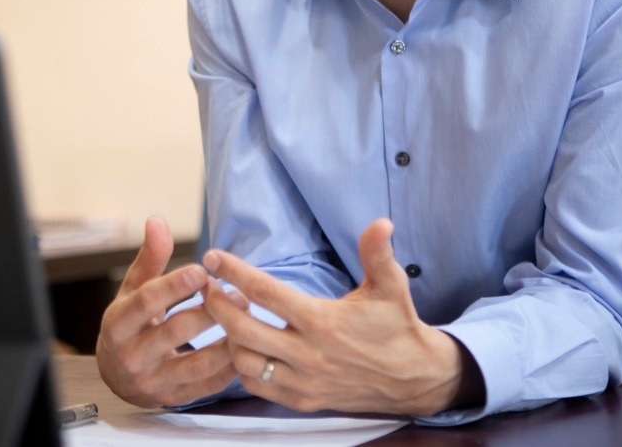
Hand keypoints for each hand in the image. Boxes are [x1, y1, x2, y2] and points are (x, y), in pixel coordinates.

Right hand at [96, 216, 237, 406]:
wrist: (116, 374)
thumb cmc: (131, 321)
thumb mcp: (133, 289)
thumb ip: (150, 257)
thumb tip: (157, 220)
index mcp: (118, 323)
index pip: (147, 301)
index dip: (175, 285)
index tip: (202, 270)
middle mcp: (131, 355)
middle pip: (175, 330)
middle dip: (211, 310)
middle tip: (239, 295)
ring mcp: (152, 380)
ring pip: (196, 363)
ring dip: (227, 341)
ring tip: (247, 319)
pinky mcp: (171, 398)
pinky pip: (206, 386)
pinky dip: (229, 368)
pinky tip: (244, 348)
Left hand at [202, 218, 465, 415]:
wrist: (415, 379)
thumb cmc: (397, 327)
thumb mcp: (391, 286)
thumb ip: (378, 254)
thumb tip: (381, 222)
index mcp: (322, 322)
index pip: (265, 293)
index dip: (234, 272)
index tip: (212, 257)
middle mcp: (308, 354)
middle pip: (242, 330)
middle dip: (216, 304)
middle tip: (206, 285)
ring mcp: (303, 381)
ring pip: (244, 361)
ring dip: (226, 336)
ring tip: (225, 312)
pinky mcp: (303, 400)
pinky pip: (257, 385)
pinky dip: (242, 366)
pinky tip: (241, 344)